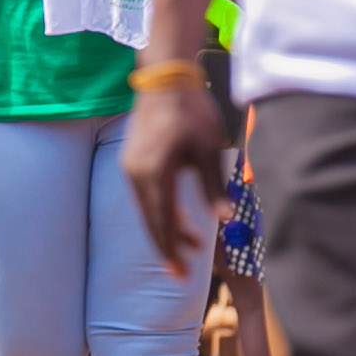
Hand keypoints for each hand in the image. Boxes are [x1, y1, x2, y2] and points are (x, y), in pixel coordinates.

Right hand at [122, 80, 228, 276]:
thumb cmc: (191, 112)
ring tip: (191, 246)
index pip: (162, 221)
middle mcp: (136, 174)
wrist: (165, 81)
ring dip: (167, 228)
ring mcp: (131, 167)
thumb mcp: (208, 150)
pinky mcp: (132, 161)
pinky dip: (160, 211)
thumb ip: (212, 187)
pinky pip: (145, 195)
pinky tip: (178, 217)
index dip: (172, 250)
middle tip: (181, 274)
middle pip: (151, 220)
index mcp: (155, 173)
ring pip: (147, 209)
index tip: (180, 274)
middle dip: (167, 248)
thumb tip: (224, 218)